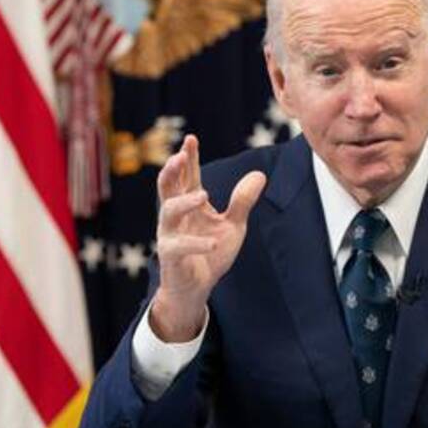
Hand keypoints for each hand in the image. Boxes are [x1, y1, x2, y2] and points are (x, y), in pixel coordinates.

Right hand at [150, 135, 265, 341]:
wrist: (197, 288)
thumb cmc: (211, 254)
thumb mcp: (233, 225)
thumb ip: (242, 201)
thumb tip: (260, 174)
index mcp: (189, 204)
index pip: (187, 176)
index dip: (188, 158)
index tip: (191, 139)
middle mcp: (175, 216)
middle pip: (168, 186)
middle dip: (172, 170)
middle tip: (180, 155)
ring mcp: (170, 235)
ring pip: (168, 211)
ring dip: (183, 201)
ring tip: (202, 193)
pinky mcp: (171, 256)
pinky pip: (180, 246)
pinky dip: (196, 244)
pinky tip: (212, 243)